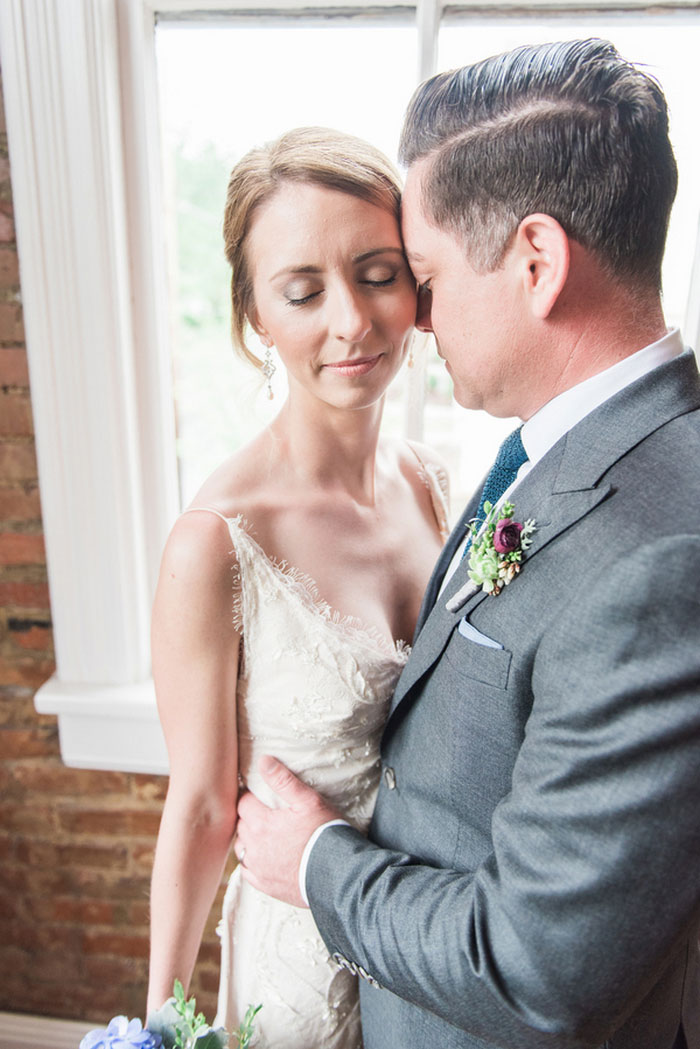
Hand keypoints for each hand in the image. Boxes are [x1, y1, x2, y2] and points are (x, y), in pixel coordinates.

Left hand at [235, 755, 340, 907]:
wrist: (336, 874)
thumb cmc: (324, 834)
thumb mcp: (308, 801)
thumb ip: (283, 780)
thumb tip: (263, 761)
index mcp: (261, 823)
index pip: (244, 803)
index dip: (250, 797)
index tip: (257, 795)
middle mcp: (254, 846)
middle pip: (241, 825)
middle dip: (249, 817)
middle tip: (263, 812)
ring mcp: (258, 868)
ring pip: (241, 848)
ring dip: (248, 839)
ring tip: (263, 834)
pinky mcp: (264, 885)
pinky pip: (247, 871)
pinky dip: (251, 863)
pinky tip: (263, 858)